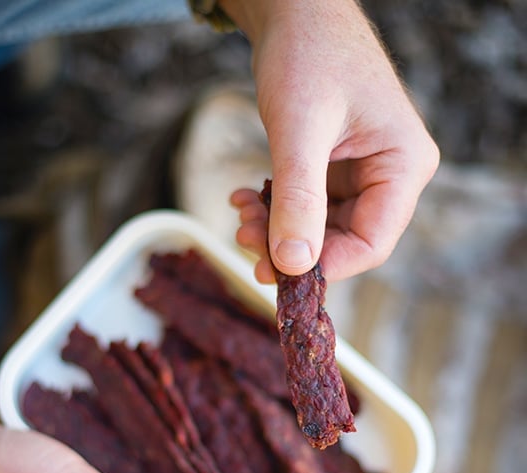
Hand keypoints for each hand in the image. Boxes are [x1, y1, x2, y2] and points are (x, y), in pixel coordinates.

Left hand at [223, 0, 439, 282]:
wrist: (295, 8)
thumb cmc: (307, 53)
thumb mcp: (300, 130)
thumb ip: (298, 200)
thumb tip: (292, 266)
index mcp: (404, 165)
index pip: (371, 243)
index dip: (325, 267)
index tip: (276, 273)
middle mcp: (391, 174)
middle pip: (344, 241)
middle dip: (291, 248)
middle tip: (244, 241)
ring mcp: (363, 173)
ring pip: (320, 229)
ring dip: (277, 230)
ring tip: (241, 214)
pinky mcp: (336, 169)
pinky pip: (307, 207)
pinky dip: (274, 209)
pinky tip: (245, 197)